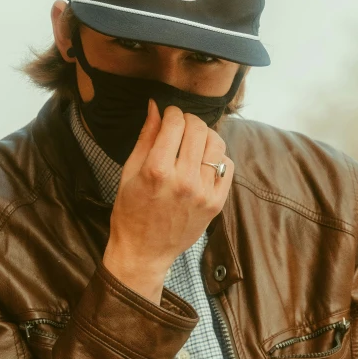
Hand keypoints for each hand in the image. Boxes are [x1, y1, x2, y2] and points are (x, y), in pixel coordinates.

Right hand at [102, 98, 233, 302]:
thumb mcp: (129, 171)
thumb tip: (155, 106)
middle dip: (188, 120)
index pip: (175, 123)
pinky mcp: (216, 203)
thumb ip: (146, 137)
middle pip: (198, 129)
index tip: (168, 115)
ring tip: (193, 141)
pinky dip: (217, 156)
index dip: (172, 112)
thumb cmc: (130, 211)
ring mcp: (203, 193)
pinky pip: (227, 165)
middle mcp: (183, 180)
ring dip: (205, 135)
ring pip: (216, 143)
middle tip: (180, 125)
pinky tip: (203, 160)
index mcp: (157, 170)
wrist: (144, 251)